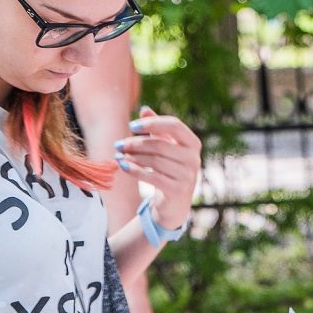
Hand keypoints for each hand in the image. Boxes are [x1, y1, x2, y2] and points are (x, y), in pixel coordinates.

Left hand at [115, 105, 201, 229]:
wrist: (174, 203)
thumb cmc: (168, 169)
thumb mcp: (164, 147)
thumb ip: (156, 129)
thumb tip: (145, 109)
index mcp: (193, 143)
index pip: (174, 125)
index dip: (152, 123)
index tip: (131, 125)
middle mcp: (194, 159)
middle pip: (160, 144)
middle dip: (135, 143)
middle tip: (118, 145)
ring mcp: (188, 175)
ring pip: (155, 160)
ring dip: (133, 157)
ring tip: (119, 156)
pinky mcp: (177, 190)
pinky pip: (152, 176)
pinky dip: (134, 170)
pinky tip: (123, 166)